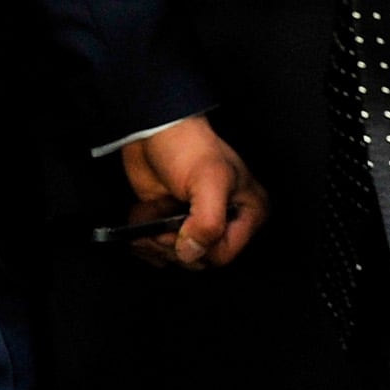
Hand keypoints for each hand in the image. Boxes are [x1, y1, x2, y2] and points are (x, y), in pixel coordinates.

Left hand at [119, 115, 267, 269]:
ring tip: (149, 220)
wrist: (151, 129)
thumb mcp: (208, 179)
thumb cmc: (187, 144)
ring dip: (154, 244)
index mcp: (248, 211)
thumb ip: (208, 222)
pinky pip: (158, 250)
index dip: (198, 247)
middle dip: (172, 246)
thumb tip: (191, 252)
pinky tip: (141, 224)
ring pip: (175, 258)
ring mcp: (197, 222)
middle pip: (199, 260)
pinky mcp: (172, 223)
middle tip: (161, 225)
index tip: (180, 228)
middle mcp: (226, 220)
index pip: (224, 254)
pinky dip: (144, 242)